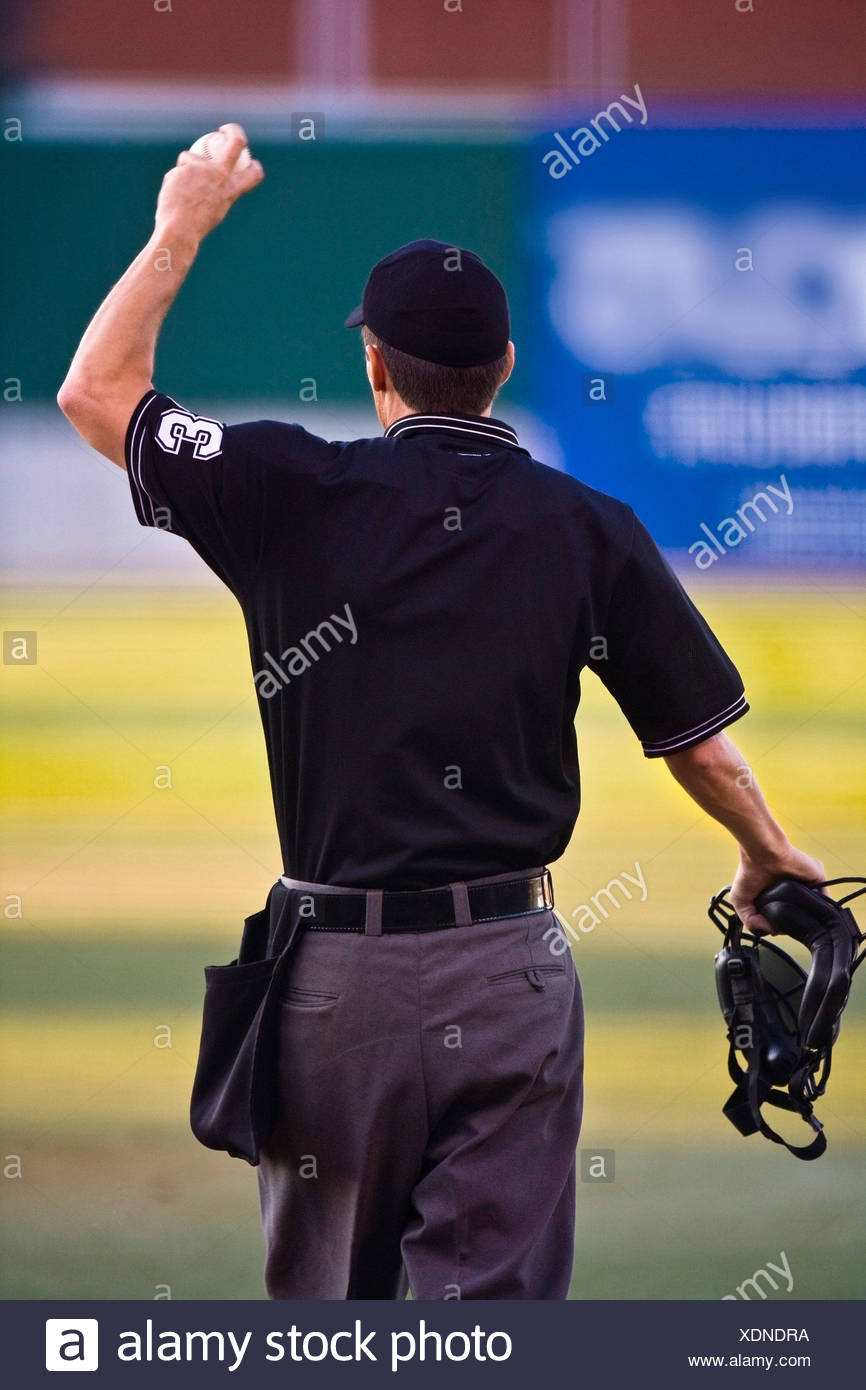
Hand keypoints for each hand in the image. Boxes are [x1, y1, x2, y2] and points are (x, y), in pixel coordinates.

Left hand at [153, 123, 263, 245]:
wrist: (179, 229)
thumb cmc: (196, 226)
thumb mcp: (214, 211)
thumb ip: (217, 192)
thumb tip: (215, 184)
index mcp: (232, 189)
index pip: (253, 174)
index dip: (254, 165)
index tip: (248, 159)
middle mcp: (221, 175)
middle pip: (236, 142)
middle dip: (234, 130)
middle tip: (225, 130)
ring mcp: (204, 168)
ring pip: (191, 158)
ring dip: (184, 170)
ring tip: (180, 193)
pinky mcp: (186, 166)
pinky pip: (178, 169)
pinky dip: (174, 180)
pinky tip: (173, 195)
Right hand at [731, 843, 824, 933]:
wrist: (762, 853)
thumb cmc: (750, 870)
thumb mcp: (740, 900)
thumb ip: (750, 920)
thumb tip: (769, 930)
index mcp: (776, 894)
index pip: (784, 915)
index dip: (781, 925)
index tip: (775, 927)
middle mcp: (792, 889)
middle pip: (799, 912)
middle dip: (794, 921)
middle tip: (785, 925)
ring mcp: (805, 884)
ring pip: (812, 907)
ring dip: (806, 915)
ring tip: (797, 918)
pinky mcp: (817, 879)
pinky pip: (824, 898)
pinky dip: (820, 907)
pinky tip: (810, 911)